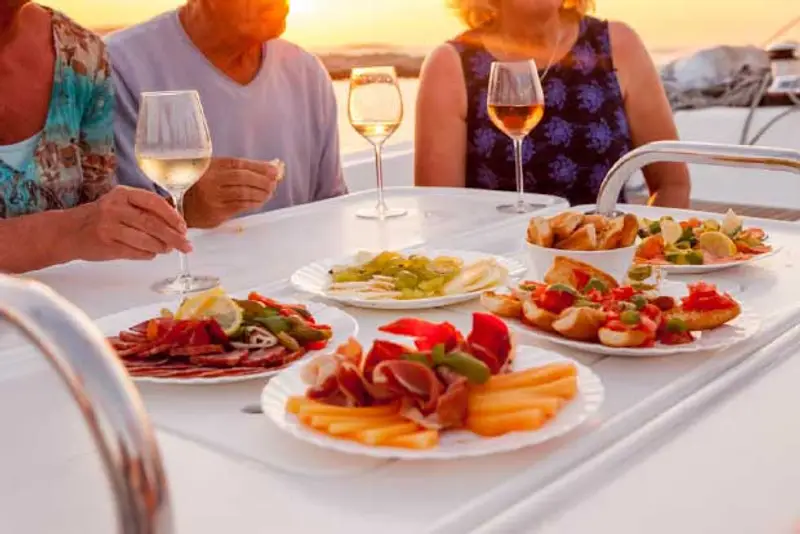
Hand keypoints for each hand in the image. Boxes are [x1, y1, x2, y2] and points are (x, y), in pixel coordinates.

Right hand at [69, 186, 190, 260]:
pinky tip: (151, 253)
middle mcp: (115, 208)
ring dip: (161, 247)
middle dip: (173, 236)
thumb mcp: (120, 203)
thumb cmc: (100, 217)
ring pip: (146, 239)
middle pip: (152, 223)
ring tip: (168, 249)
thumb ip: (144, 209)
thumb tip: (175, 224)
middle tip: (185, 245)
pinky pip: (135, 252)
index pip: (154, 202)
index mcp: (122, 194)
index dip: (171, 215)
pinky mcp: (106, 245)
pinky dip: (147, 254)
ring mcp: (109, 227)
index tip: (183, 227)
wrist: (67, 231)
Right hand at [182, 157, 280, 228]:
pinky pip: (240, 206)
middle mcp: (210, 180)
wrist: (180, 208)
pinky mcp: (216, 212)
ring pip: (243, 193)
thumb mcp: (213, 172)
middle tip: (274, 183)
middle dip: (262, 180)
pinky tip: (259, 202)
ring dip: (260, 193)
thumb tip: (267, 167)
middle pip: (242, 177)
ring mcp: (213, 196)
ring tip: (269, 192)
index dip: (259, 166)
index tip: (274, 169)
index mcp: (210, 166)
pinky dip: (253, 203)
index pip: (238, 163)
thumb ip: (236, 170)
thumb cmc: (200, 188)